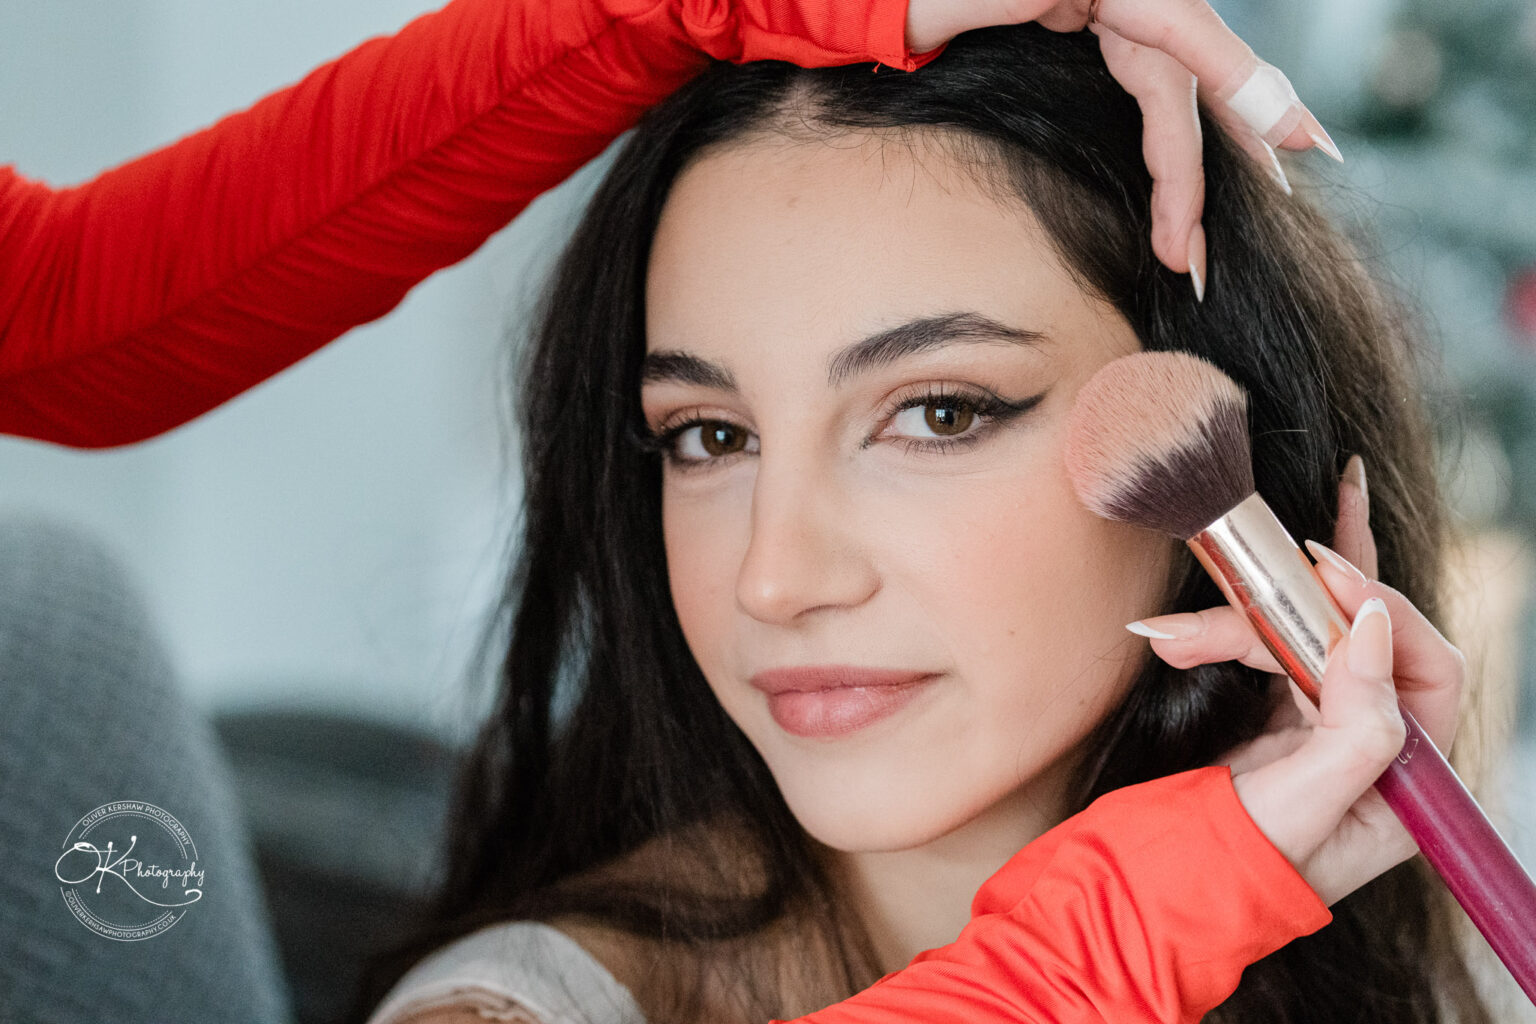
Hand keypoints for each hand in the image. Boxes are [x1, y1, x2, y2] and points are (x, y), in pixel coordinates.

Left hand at [902, 0, 1339, 297]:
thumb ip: (1055, 6)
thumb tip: (1143, 39)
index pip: (1193, 40)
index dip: (1251, 94)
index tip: (1305, 145)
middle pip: (1182, 84)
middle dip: (1192, 173)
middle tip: (1192, 254)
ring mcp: (1108, 6)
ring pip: (1168, 95)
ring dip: (1183, 169)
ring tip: (1185, 244)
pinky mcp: (1090, 24)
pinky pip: (1143, 89)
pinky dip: (1162, 138)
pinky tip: (1178, 183)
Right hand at [1126, 455, 1466, 904]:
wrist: (1160, 886)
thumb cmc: (1237, 864)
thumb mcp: (1306, 803)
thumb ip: (1357, 722)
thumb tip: (1373, 626)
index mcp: (1410, 783)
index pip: (1428, 670)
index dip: (1384, 613)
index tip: (1328, 576)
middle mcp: (1380, 752)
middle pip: (1359, 644)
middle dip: (1294, 610)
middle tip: (1251, 574)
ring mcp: (1331, 731)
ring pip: (1303, 643)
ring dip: (1236, 628)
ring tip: (1174, 636)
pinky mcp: (1286, 719)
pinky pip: (1272, 653)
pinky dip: (1227, 635)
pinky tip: (1188, 626)